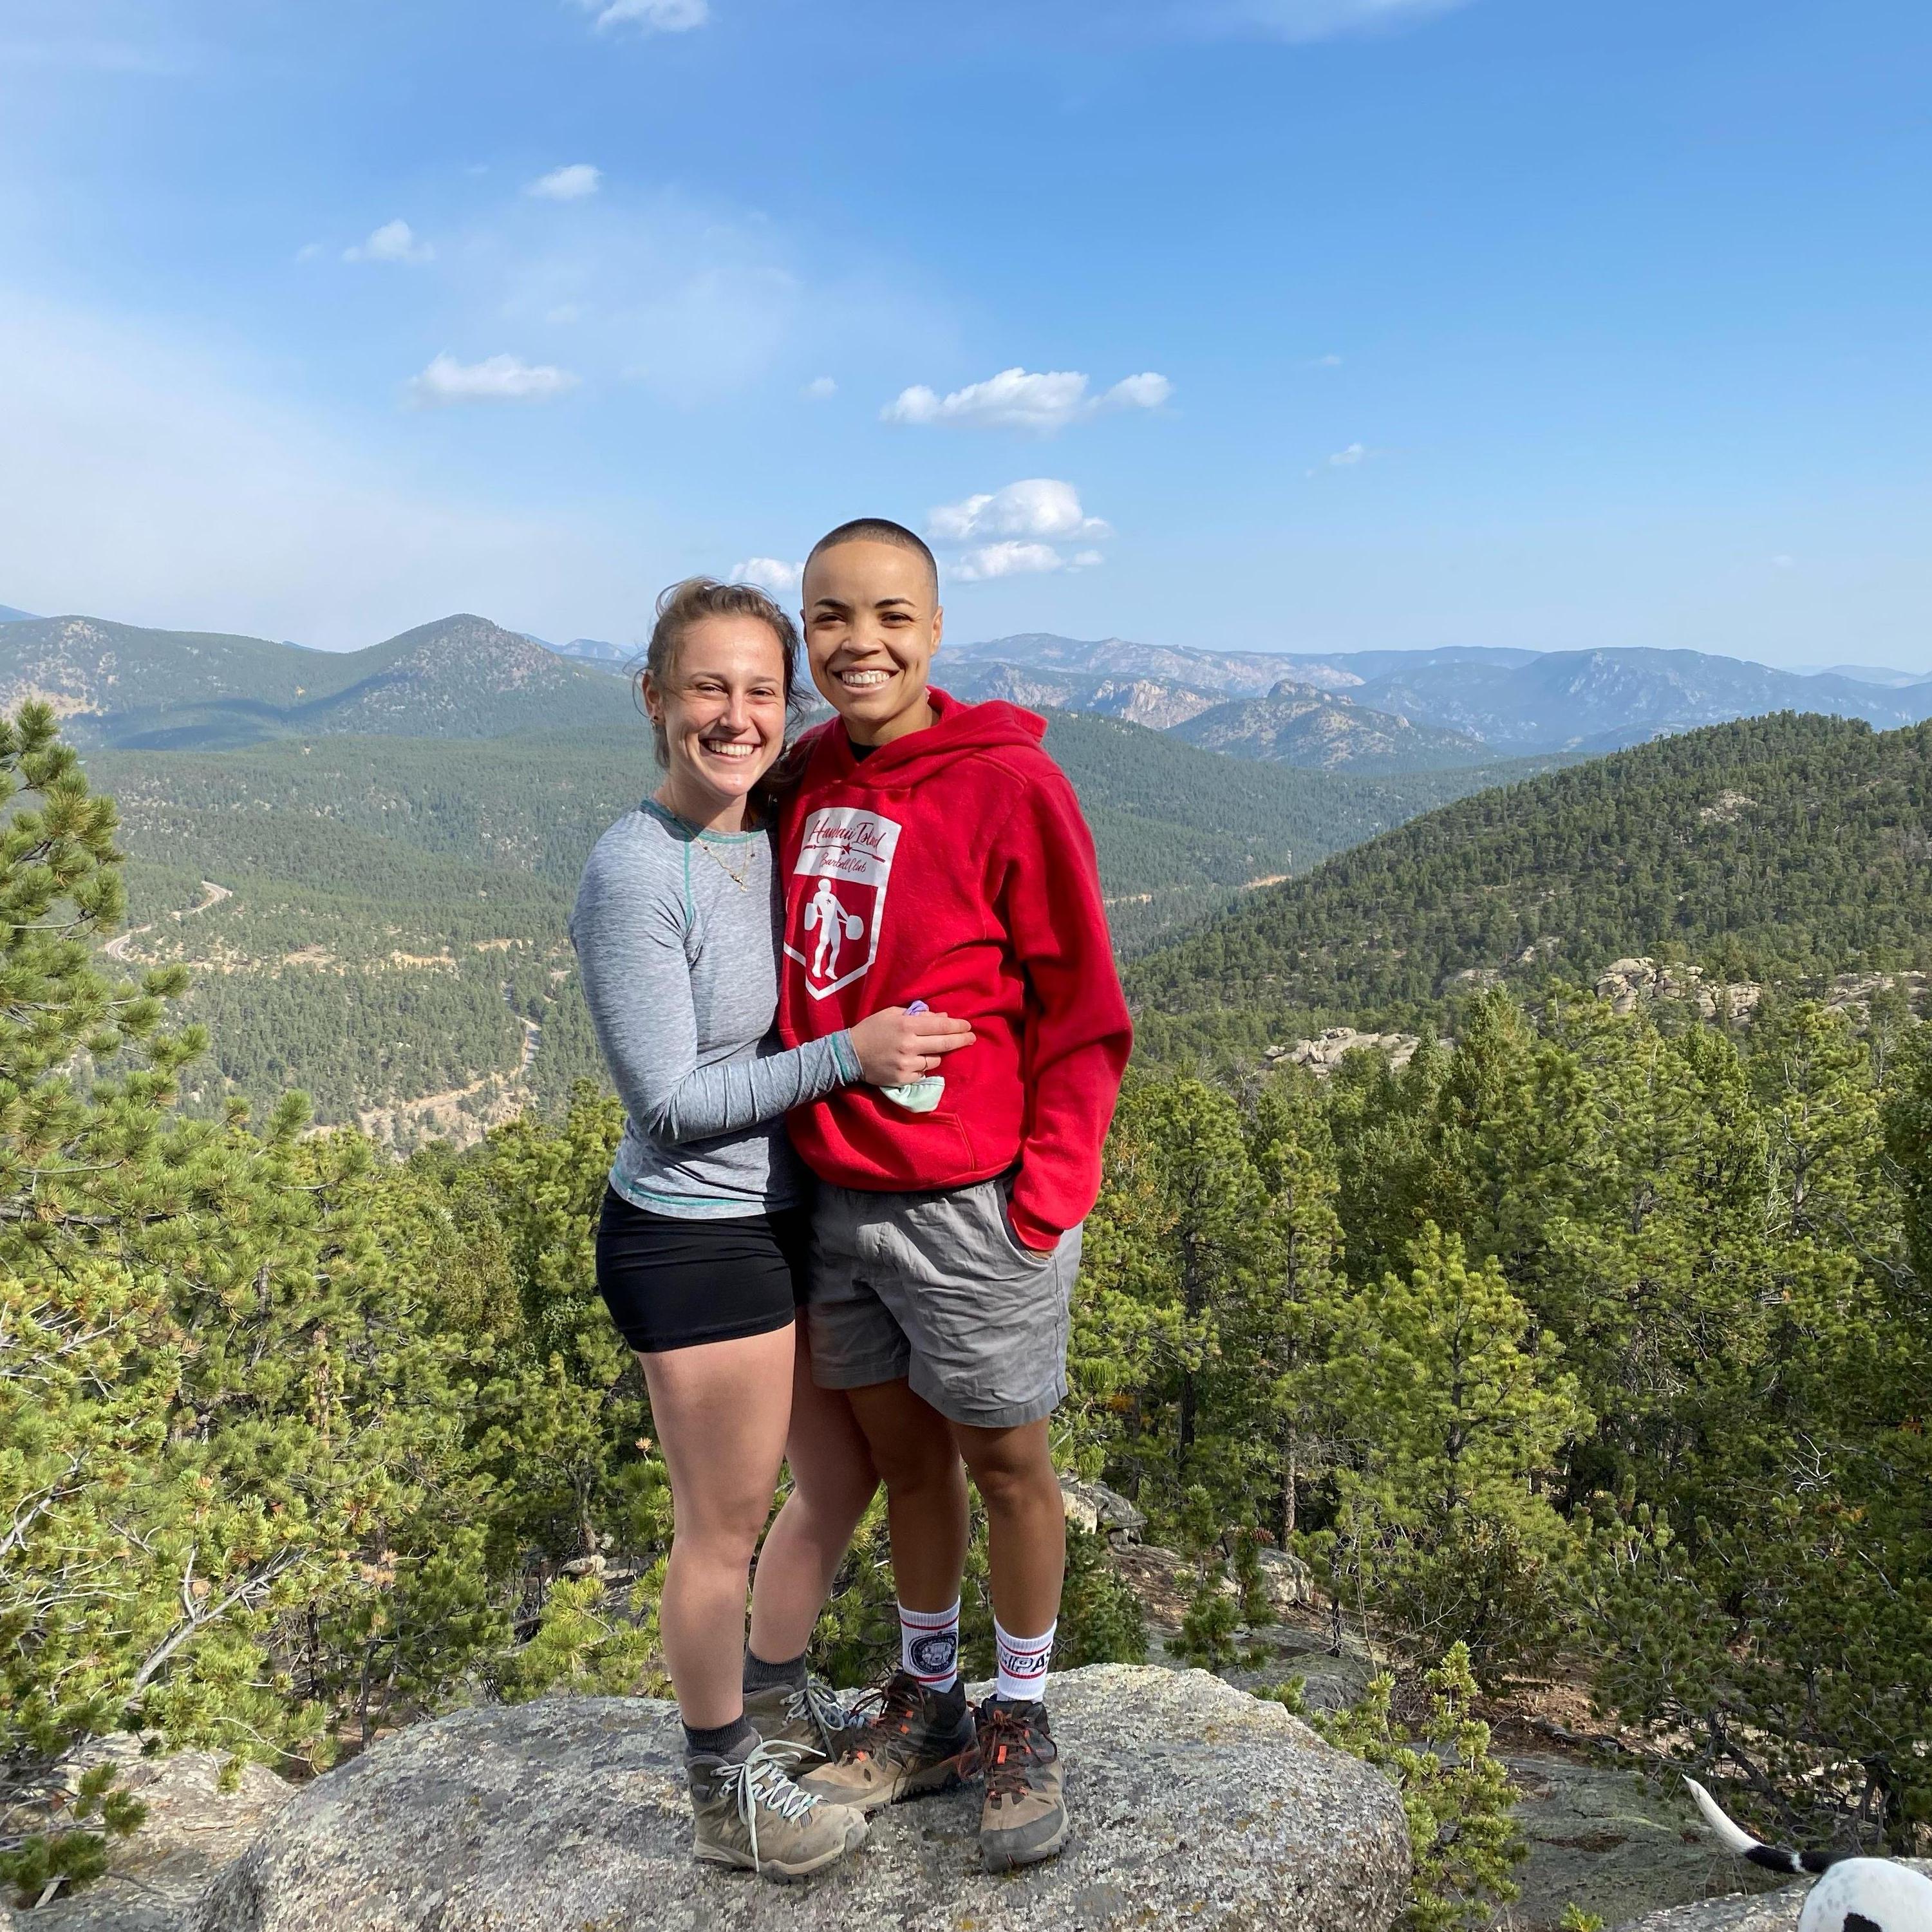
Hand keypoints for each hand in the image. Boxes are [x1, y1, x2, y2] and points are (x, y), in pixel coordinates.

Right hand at [848, 1006, 974, 1086]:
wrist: (850, 1054)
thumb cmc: (872, 1029)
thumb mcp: (893, 1014)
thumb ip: (918, 1015)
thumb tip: (944, 1018)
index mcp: (907, 1026)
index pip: (941, 1026)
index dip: (957, 1026)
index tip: (968, 1026)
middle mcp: (909, 1046)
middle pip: (944, 1044)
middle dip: (961, 1040)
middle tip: (972, 1038)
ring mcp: (907, 1064)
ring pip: (935, 1060)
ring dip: (937, 1054)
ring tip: (928, 1049)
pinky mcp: (903, 1079)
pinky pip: (923, 1073)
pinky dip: (923, 1067)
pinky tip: (914, 1061)